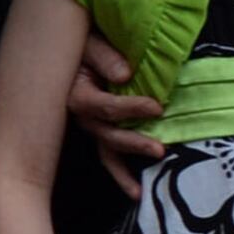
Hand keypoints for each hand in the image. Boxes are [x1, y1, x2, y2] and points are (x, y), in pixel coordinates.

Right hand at [68, 32, 166, 200]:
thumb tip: (125, 75)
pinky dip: (122, 175)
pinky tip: (137, 192)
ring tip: (145, 186)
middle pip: (106, 134)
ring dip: (126, 168)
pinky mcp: (101, 130)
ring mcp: (91, 125)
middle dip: (132, 143)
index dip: (129, 108)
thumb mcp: (89, 42)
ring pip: (108, 150)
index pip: (102, 106)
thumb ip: (104, 56)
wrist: (74, 43)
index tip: (157, 107)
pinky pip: (109, 156)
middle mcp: (81, 114)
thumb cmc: (83, 41)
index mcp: (76, 92)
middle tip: (158, 149)